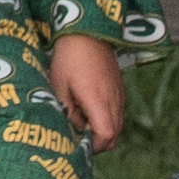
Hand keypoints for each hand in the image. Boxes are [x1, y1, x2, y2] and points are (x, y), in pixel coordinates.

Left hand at [51, 34, 128, 152]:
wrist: (88, 32)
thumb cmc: (69, 58)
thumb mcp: (59, 86)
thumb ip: (67, 112)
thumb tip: (74, 130)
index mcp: (98, 101)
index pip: (106, 136)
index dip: (94, 146)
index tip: (79, 143)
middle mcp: (114, 100)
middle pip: (114, 135)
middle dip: (98, 142)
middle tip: (79, 137)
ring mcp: (119, 94)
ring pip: (117, 125)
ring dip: (102, 130)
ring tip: (82, 122)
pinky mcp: (119, 88)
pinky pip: (117, 112)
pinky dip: (107, 118)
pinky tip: (89, 109)